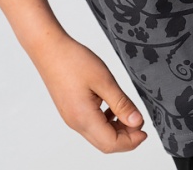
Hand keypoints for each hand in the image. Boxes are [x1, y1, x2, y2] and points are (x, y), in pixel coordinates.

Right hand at [27, 30, 147, 152]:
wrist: (48, 47)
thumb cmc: (72, 60)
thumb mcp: (104, 80)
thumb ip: (122, 104)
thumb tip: (137, 122)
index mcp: (84, 118)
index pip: (112, 144)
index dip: (132, 141)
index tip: (144, 129)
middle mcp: (75, 123)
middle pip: (105, 143)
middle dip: (125, 137)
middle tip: (139, 121)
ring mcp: (70, 117)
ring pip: (98, 135)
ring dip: (115, 129)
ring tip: (127, 111)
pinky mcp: (69, 109)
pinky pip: (90, 124)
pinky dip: (104, 120)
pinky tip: (110, 105)